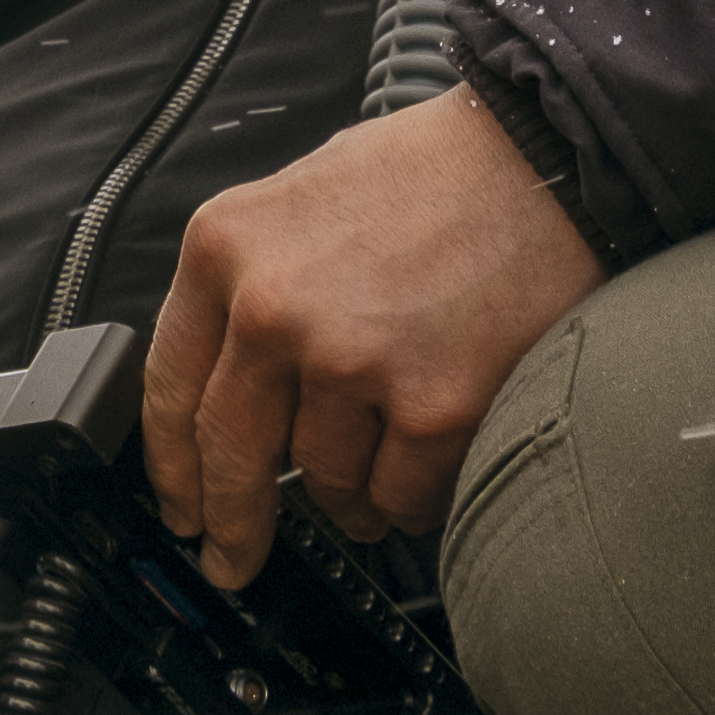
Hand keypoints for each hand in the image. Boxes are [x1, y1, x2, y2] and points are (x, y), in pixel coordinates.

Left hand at [144, 87, 603, 588]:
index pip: (170, 387)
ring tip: (385, 458)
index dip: (172, 467)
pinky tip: (430, 460)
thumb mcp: (299, 200)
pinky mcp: (431, 405)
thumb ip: (250, 285)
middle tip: (237, 557)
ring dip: (351, 495)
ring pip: (326, 483)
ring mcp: (350, 360)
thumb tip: (229, 388)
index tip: (181, 506)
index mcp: (226, 248)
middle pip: (233, 455)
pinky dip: (414, 496)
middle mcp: (273, 307)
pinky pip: (401, 496)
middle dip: (235, 523)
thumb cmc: (434, 172)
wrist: (543, 157)